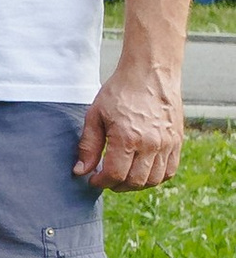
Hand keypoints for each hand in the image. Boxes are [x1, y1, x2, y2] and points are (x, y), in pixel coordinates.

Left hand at [76, 61, 184, 191]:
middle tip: (107, 179)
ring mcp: (167, 144)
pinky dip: (156, 177)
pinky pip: (170, 170)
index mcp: (127, 138)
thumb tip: (80, 171)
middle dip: (117, 186)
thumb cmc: (120, 91)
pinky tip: (143, 170)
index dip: (101, 182)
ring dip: (136, 184)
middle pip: (135, 182)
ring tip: (124, 176)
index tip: (93, 179)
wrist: (150, 72)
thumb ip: (88, 145)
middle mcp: (151, 144)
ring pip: (154, 180)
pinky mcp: (177, 141)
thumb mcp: (95, 115)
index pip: (115, 175)